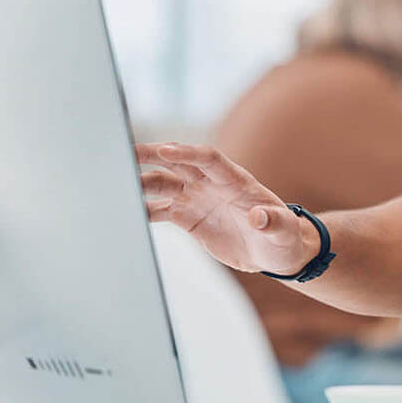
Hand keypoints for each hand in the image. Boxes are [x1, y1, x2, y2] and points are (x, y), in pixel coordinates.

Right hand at [137, 142, 316, 276]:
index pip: (208, 159)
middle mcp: (212, 184)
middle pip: (178, 163)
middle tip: (126, 152)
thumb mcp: (282, 231)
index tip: (164, 151)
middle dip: (153, 155)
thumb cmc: (284, 237)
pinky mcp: (188, 217)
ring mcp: (198, 198)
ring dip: (141, 182)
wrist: (275, 252)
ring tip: (117, 184)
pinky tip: (125, 211)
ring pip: (164, 183)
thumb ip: (273, 222)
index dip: (186, 154)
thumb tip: (260, 217)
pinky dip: (143, 209)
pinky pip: (161, 209)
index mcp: (236, 181)